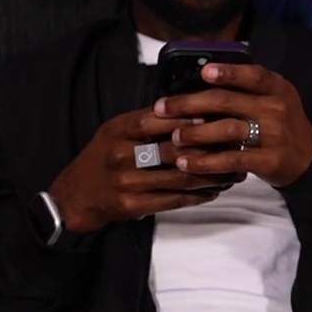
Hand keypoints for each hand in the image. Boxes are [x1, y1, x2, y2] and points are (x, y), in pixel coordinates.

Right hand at [46, 107, 230, 233]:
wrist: (75, 197)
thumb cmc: (102, 159)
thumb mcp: (114, 131)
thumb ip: (145, 120)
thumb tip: (185, 106)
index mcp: (119, 130)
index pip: (158, 118)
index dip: (188, 117)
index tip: (216, 115)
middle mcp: (122, 154)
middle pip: (174, 148)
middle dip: (210, 147)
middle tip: (235, 145)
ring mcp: (128, 181)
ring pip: (179, 176)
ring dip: (211, 175)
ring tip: (233, 172)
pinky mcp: (133, 205)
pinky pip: (174, 199)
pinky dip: (197, 195)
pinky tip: (214, 190)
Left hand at [157, 63, 311, 187]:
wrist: (309, 157)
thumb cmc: (281, 122)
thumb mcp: (273, 97)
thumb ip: (246, 88)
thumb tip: (200, 79)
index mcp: (276, 87)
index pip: (252, 74)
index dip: (228, 72)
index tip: (204, 72)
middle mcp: (275, 108)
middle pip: (228, 102)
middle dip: (190, 104)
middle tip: (163, 108)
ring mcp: (273, 135)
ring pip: (227, 130)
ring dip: (195, 134)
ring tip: (174, 138)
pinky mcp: (268, 160)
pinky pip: (231, 160)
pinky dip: (206, 162)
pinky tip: (186, 163)